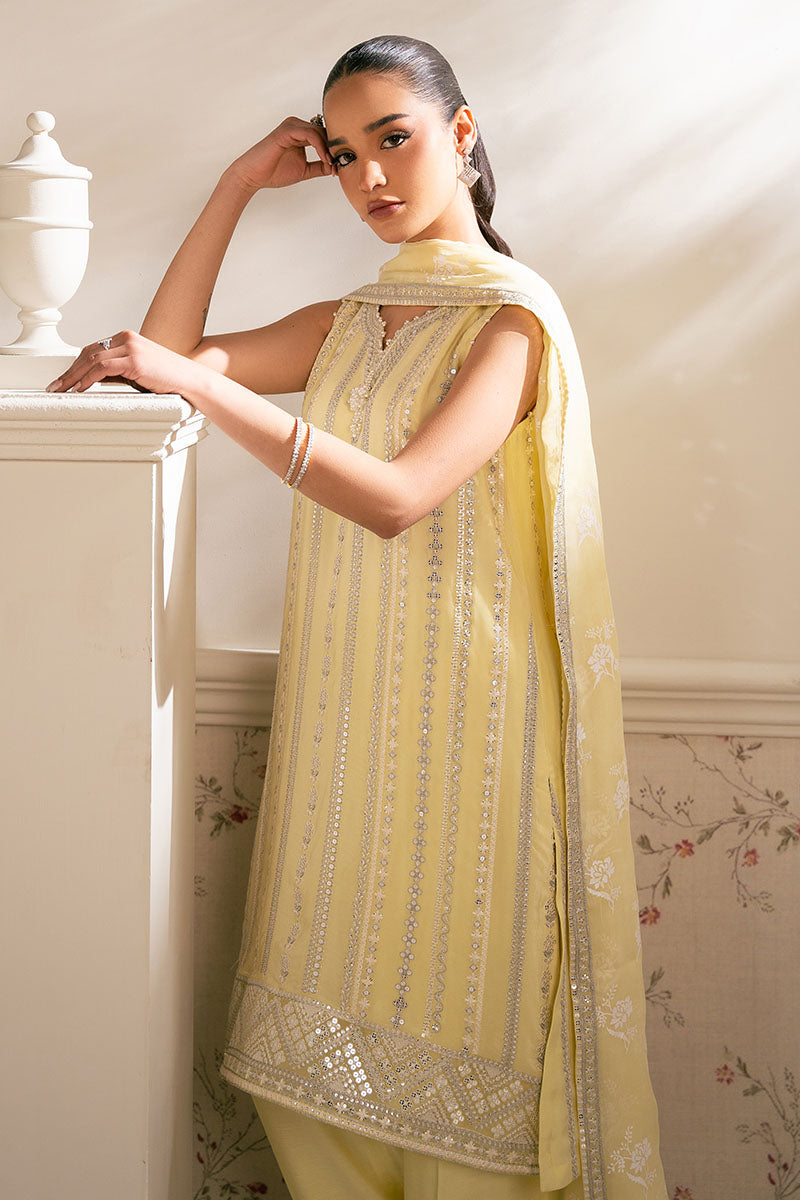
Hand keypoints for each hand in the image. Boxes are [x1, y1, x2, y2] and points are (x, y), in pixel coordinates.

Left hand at [45, 331, 200, 395]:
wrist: (191, 380)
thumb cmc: (168, 378)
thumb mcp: (137, 372)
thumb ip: (117, 371)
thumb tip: (93, 380)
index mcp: (126, 338)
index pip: (92, 349)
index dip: (75, 365)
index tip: (64, 379)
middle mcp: (126, 338)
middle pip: (88, 352)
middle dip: (69, 370)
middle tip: (55, 386)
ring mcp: (130, 347)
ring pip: (91, 359)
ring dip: (73, 376)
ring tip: (62, 390)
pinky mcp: (134, 359)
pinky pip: (103, 368)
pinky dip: (88, 378)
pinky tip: (80, 388)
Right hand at [226, 116, 336, 192]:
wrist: (254, 175)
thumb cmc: (274, 172)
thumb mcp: (304, 170)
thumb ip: (319, 167)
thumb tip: (336, 167)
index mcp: (301, 133)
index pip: (324, 135)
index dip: (334, 150)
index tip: (339, 167)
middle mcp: (297, 126)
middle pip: (324, 131)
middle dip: (334, 148)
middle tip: (339, 165)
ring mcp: (292, 126)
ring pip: (319, 131)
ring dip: (329, 148)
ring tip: (332, 164)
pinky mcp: (287, 130)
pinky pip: (310, 134)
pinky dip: (320, 147)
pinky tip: (325, 159)